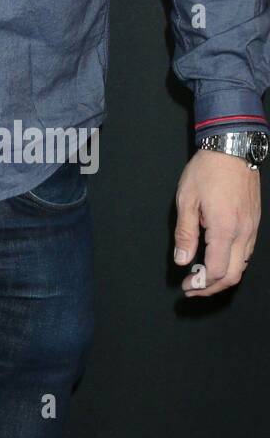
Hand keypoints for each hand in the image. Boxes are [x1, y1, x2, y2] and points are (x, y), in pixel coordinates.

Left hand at [174, 149, 260, 296]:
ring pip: (242, 265)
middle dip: (212, 287)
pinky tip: (217, 258)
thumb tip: (182, 260)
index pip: (217, 270)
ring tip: (202, 276)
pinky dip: (232, 262)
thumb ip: (185, 233)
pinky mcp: (254, 222)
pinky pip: (246, 251)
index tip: (186, 285)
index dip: (201, 283)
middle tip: (193, 287)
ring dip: (223, 276)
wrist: (232, 149)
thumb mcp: (186, 200)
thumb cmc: (206, 171)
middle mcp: (243, 233)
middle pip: (233, 274)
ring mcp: (252, 228)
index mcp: (224, 228)